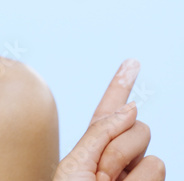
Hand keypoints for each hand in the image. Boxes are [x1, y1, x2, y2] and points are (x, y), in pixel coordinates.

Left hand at [53, 59, 164, 180]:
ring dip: (124, 167)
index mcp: (94, 145)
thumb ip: (101, 133)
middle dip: (117, 149)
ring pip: (150, 152)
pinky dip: (138, 180)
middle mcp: (119, 157)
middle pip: (138, 129)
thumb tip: (132, 107)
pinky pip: (156, 167)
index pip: (108, 110)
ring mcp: (136, 172)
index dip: (121, 85)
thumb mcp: (76, 162)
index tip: (131, 62)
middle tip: (98, 175)